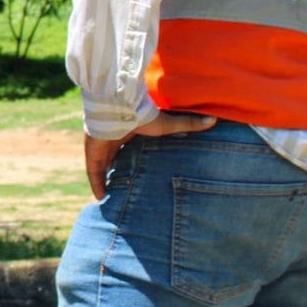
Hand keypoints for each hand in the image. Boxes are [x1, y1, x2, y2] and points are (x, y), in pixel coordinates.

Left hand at [83, 111, 216, 199]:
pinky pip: (93, 172)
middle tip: (124, 189)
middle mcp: (112, 139)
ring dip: (106, 181)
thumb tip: (213, 120)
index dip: (132, 159)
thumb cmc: (143, 115)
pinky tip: (100, 198)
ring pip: (102, 168)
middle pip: (114, 159)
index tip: (138, 172)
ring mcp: (101, 146)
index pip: (128, 147)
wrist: (119, 107)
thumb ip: (187, 124)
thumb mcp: (167, 124)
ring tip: (112, 198)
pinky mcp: (93, 152)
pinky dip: (96, 184)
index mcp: (128, 132)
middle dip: (118, 172)